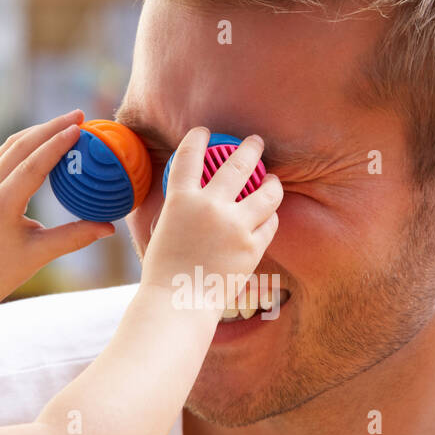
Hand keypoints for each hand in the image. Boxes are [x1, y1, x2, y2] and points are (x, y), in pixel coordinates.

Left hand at [0, 110, 115, 300]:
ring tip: (67, 121)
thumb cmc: (6, 269)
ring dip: (39, 130)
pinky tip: (47, 136)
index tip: (79, 129)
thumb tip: (110, 227)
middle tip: (79, 115)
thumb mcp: (42, 254)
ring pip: (12, 144)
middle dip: (51, 127)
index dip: (56, 145)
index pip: (32, 166)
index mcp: (2, 205)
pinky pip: (6, 152)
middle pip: (21, 146)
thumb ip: (76, 237)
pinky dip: (28, 140)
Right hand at [140, 127, 281, 306]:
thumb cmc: (164, 271)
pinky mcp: (252, 246)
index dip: (198, 138)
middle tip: (255, 142)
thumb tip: (186, 195)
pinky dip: (270, 217)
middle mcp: (210, 206)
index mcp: (181, 200)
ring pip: (267, 191)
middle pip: (237, 163)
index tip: (204, 132)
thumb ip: (176, 209)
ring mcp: (234, 226)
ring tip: (273, 178)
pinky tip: (268, 214)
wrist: (178, 302)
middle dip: (250, 148)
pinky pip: (270, 222)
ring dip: (272, 181)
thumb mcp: (162, 230)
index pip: (190, 156)